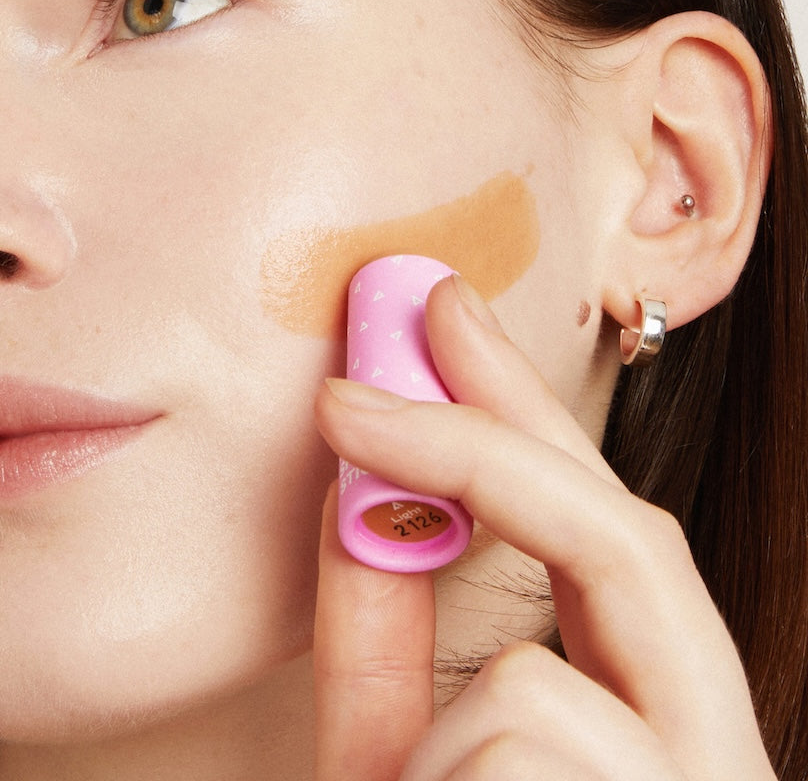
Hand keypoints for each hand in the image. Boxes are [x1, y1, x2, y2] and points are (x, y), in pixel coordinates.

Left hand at [312, 275, 774, 779]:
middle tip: (343, 393)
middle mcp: (706, 743)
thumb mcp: (389, 747)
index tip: (447, 312)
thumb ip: (379, 635)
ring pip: (527, 686)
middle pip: (629, 543)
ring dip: (428, 755)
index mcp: (654, 711)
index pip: (612, 532)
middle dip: (481, 446)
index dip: (529, 411)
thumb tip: (356, 490)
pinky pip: (502, 756)